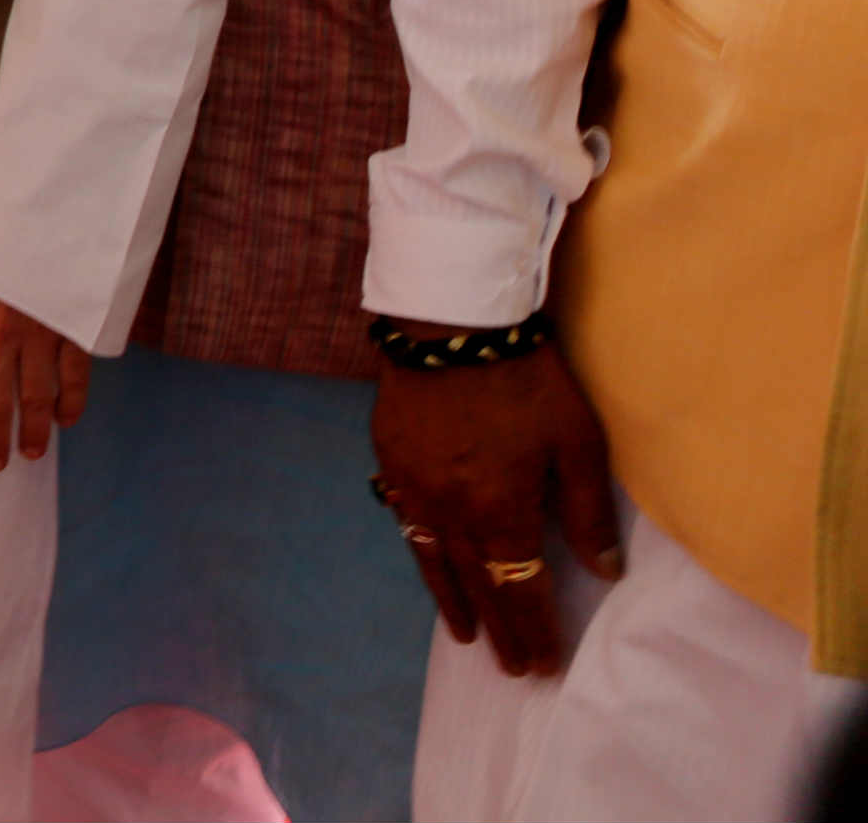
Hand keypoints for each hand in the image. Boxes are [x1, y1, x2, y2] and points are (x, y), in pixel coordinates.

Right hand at [370, 338, 620, 675]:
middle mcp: (451, 512)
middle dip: (499, 630)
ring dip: (453, 603)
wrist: (449, 324)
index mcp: (499, 510)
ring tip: (466, 637)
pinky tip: (429, 564)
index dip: (533, 630)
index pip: (518, 588)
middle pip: (476, 585)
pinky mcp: (390, 462)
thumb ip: (587, 511)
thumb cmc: (526, 380)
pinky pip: (406, 524)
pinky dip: (421, 555)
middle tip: (512, 669)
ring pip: (433, 561)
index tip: (543, 665)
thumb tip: (603, 570)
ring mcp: (413, 489)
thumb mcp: (577, 442)